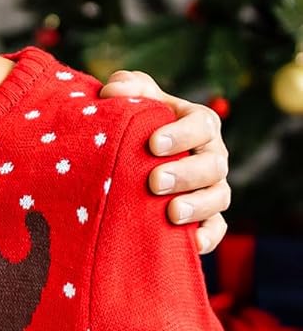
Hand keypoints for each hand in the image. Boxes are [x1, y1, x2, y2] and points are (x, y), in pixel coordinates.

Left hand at [99, 70, 229, 252]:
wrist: (128, 159)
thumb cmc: (133, 124)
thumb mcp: (131, 99)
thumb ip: (127, 87)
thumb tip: (113, 91)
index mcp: (197, 125)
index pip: (202, 124)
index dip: (182, 134)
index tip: (153, 144)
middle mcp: (210, 156)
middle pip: (212, 165)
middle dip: (186, 174)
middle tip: (154, 182)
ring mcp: (210, 188)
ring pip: (218, 197)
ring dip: (198, 206)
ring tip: (172, 213)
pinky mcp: (205, 218)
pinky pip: (216, 229)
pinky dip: (208, 237)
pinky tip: (191, 244)